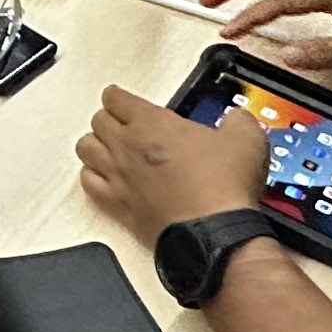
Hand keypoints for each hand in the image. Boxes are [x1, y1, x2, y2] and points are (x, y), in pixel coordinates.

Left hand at [74, 83, 267, 243]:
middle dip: (108, 118)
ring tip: (107, 147)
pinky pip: (88, 183)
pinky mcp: (118, 206)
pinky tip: (104, 178)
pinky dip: (92, 177)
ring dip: (95, 144)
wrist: (214, 234)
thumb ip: (237, 121)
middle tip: (120, 123)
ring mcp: (119, 177)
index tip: (122, 99)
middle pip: (98, 120)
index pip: (116, 97)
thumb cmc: (222, 189)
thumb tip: (237, 119)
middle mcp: (127, 147)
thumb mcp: (245, 139)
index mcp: (152, 123)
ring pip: (85, 149)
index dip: (118, 96)